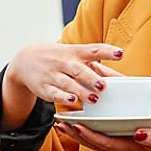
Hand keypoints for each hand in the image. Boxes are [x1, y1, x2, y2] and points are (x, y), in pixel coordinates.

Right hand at [8, 42, 125, 110]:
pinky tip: (72, 101)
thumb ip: (100, 69)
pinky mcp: (44, 88)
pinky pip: (54, 93)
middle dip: (91, 77)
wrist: (25, 60)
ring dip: (81, 91)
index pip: (93, 50)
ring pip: (67, 83)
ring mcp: (52, 75)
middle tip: (103, 86)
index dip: (107, 52)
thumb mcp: (77, 58)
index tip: (120, 54)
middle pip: (78, 69)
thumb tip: (124, 80)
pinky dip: (63, 97)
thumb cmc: (60, 59)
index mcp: (75, 53)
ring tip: (94, 99)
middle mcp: (64, 62)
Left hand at [53, 121, 150, 150]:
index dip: (88, 135)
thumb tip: (138, 134)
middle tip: (59, 122)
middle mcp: (125, 145)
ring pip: (97, 137)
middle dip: (75, 133)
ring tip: (63, 121)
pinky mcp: (128, 136)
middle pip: (94, 141)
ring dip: (79, 130)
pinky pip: (106, 132)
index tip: (74, 126)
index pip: (104, 142)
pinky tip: (84, 118)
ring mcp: (125, 141)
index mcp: (133, 146)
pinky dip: (92, 126)